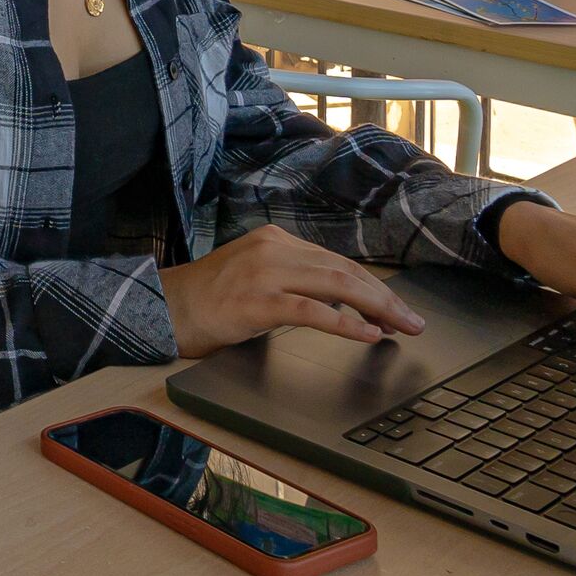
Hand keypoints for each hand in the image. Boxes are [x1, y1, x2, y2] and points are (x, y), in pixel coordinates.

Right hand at [161, 226, 429, 355]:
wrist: (162, 308)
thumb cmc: (208, 301)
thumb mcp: (255, 279)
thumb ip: (293, 282)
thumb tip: (342, 303)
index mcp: (275, 240)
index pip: (338, 262)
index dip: (375, 287)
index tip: (397, 309)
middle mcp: (274, 249)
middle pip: (345, 271)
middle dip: (386, 298)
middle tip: (413, 322)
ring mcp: (265, 273)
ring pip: (336, 285)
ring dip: (378, 308)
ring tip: (402, 327)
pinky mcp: (256, 301)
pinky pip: (312, 310)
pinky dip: (346, 323)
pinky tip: (368, 334)